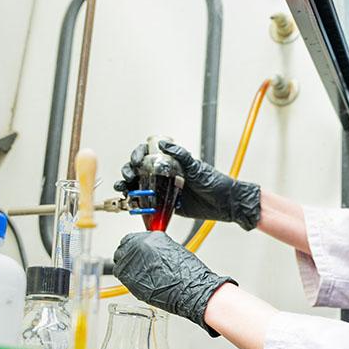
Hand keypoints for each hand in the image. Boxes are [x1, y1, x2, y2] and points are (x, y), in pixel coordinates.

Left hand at [112, 231, 234, 334]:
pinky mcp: (129, 281)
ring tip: (142, 272)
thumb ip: (155, 245)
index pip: (130, 238)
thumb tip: (148, 248)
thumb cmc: (188, 272)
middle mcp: (137, 249)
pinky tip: (143, 280)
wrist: (191, 291)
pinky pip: (123, 277)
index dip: (134, 245)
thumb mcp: (172, 248)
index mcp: (148, 238)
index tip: (138, 249)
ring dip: (128, 266)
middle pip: (123, 250)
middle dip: (129, 255)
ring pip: (120, 263)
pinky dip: (130, 278)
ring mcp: (131, 266)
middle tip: (139, 261)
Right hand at [114, 141, 261, 230]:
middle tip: (128, 178)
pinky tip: (131, 203)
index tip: (135, 161)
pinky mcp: (165, 205)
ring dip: (127, 186)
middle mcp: (164, 174)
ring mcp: (164, 189)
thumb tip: (164, 144)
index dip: (137, 155)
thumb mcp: (197, 167)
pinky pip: (147, 202)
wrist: (225, 204)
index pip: (148, 153)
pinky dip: (136, 202)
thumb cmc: (214, 182)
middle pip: (138, 170)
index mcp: (171, 162)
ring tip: (124, 190)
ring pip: (139, 185)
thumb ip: (181, 156)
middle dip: (128, 171)